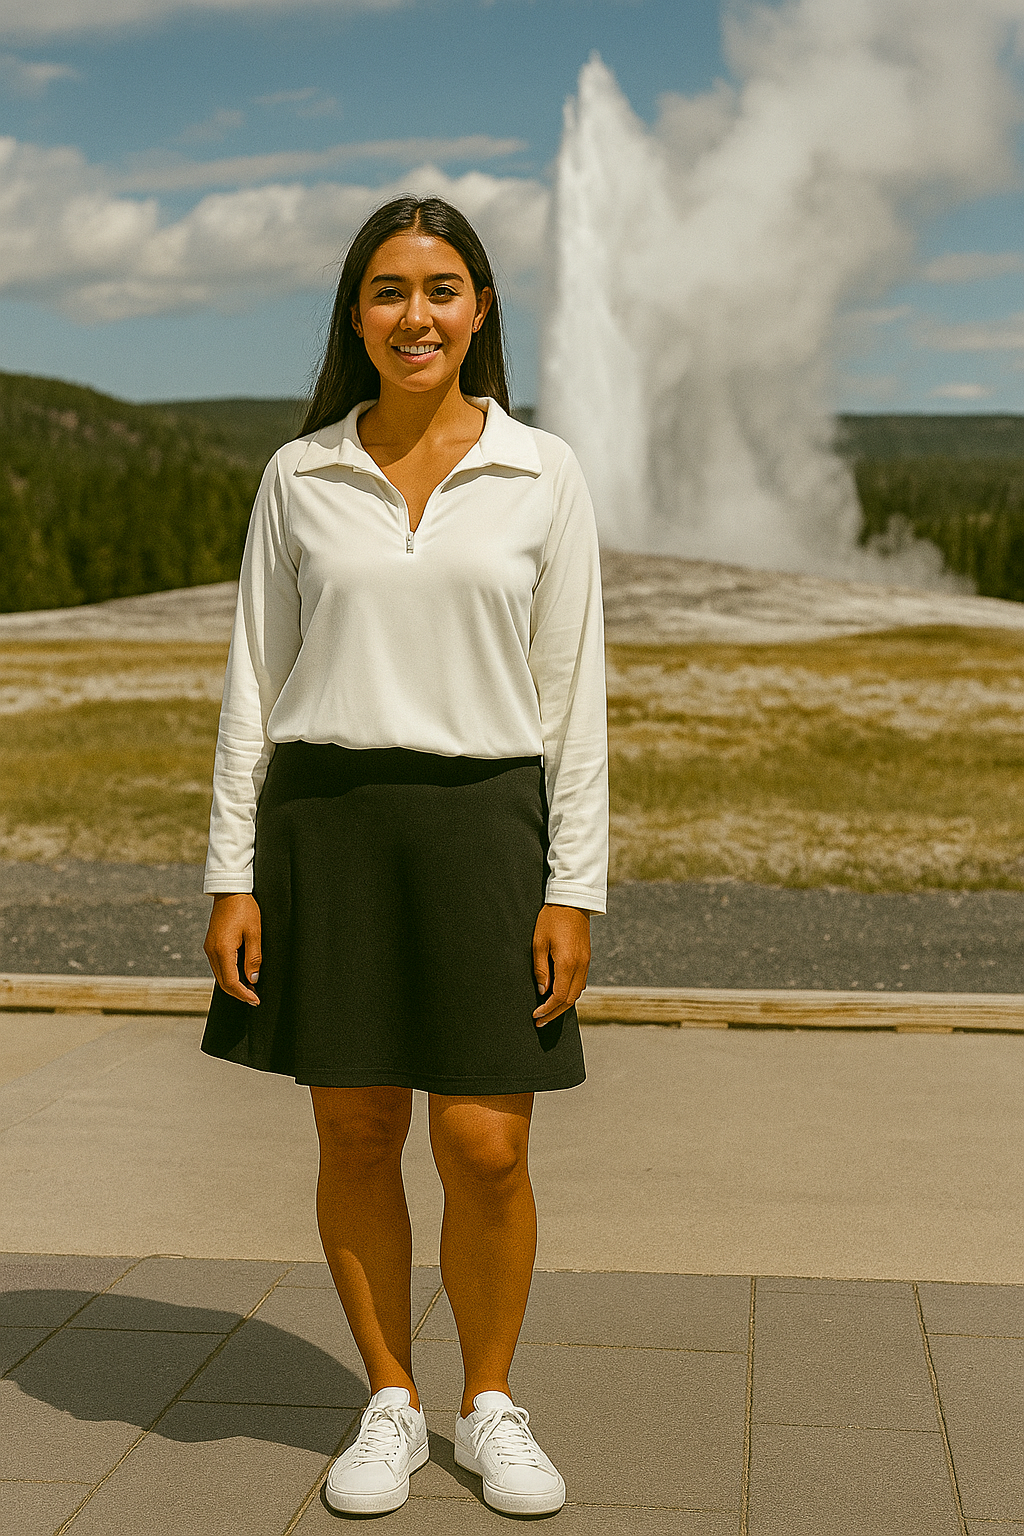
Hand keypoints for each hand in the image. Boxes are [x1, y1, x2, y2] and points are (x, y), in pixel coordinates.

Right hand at [204, 893, 261, 1005]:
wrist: (230, 890)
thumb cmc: (244, 908)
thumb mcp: (254, 933)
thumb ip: (253, 958)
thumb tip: (253, 979)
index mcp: (222, 949)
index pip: (231, 981)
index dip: (243, 993)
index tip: (255, 1000)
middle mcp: (212, 951)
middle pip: (223, 982)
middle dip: (238, 993)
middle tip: (254, 999)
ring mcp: (209, 948)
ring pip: (220, 975)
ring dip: (234, 985)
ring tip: (250, 989)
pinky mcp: (211, 944)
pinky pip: (219, 966)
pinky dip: (229, 974)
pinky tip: (241, 975)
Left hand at [532, 904, 590, 1026]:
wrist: (572, 900)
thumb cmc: (552, 919)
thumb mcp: (538, 943)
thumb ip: (541, 970)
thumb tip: (543, 992)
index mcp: (567, 963)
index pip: (559, 997)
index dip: (547, 1010)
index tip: (536, 1016)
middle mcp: (580, 966)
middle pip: (570, 1000)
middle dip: (555, 1013)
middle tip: (540, 1021)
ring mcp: (586, 962)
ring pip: (577, 993)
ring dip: (563, 1005)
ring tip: (548, 1011)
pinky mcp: (587, 958)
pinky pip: (580, 983)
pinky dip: (570, 993)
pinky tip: (559, 995)